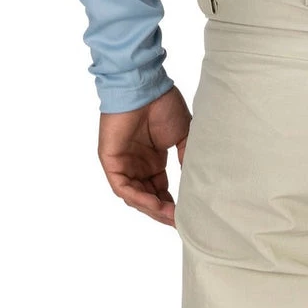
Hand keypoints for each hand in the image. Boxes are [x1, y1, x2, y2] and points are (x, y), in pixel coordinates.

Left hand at [98, 86, 190, 226]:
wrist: (143, 85)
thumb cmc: (162, 105)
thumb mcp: (184, 137)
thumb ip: (188, 160)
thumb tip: (197, 184)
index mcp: (152, 161)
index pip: (160, 192)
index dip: (173, 206)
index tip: (188, 216)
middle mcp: (137, 165)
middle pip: (148, 198)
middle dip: (163, 212)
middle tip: (180, 222)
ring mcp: (123, 164)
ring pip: (135, 197)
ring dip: (152, 209)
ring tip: (170, 217)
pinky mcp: (110, 161)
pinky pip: (123, 187)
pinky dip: (139, 198)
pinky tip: (155, 204)